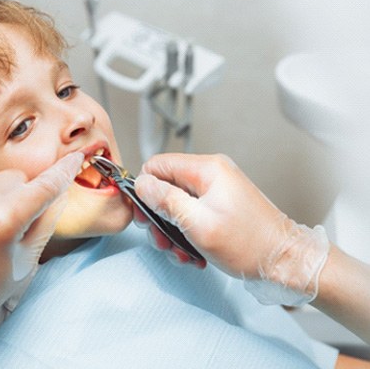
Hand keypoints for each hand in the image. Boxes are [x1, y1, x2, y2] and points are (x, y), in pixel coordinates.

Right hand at [134, 153, 328, 305]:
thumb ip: (166, 200)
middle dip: (159, 216)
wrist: (285, 262)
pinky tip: (194, 252)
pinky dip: (187, 234)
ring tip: (181, 252)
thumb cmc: (250, 244)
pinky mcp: (220, 206)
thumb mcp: (199, 223)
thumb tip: (141, 184)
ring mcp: (217, 190)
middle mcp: (212, 174)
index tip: (146, 215)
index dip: (145, 189)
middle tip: (163, 239)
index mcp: (207, 169)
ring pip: (176, 204)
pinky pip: (191, 214)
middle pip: (165, 186)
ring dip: (172, 230)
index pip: (157, 165)